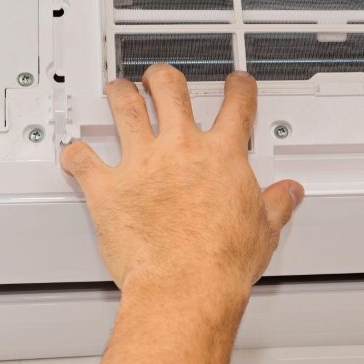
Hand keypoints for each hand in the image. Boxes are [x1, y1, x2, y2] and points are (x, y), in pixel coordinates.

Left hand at [60, 66, 303, 299]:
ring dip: (120, 94)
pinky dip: (75, 154)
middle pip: (170, 89)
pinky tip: (74, 152)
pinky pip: (82, 160)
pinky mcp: (108, 188)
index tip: (235, 84)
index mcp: (221, 156)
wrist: (187, 285)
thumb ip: (277, 204)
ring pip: (124, 107)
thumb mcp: (264, 230)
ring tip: (118, 91)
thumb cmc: (221, 262)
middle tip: (160, 79)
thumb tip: (289, 194)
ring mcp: (141, 164)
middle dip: (163, 78)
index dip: (238, 88)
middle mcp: (180, 149)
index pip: (236, 106)